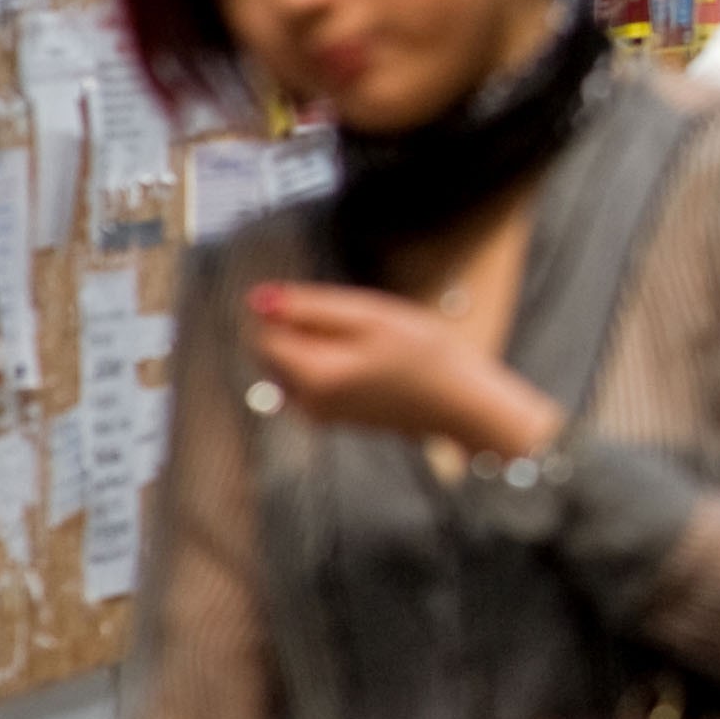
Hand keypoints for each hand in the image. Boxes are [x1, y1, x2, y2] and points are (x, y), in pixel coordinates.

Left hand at [248, 283, 559, 453]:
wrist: (462, 404)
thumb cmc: (426, 355)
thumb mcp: (370, 316)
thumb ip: (310, 308)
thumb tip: (256, 299)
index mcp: (311, 375)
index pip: (264, 333)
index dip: (287, 310)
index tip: (329, 303)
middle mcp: (306, 403)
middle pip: (274, 353)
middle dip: (300, 329)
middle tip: (354, 321)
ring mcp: (320, 415)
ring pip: (293, 367)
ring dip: (316, 346)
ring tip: (368, 341)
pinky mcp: (336, 420)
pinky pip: (312, 382)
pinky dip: (330, 364)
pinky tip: (372, 361)